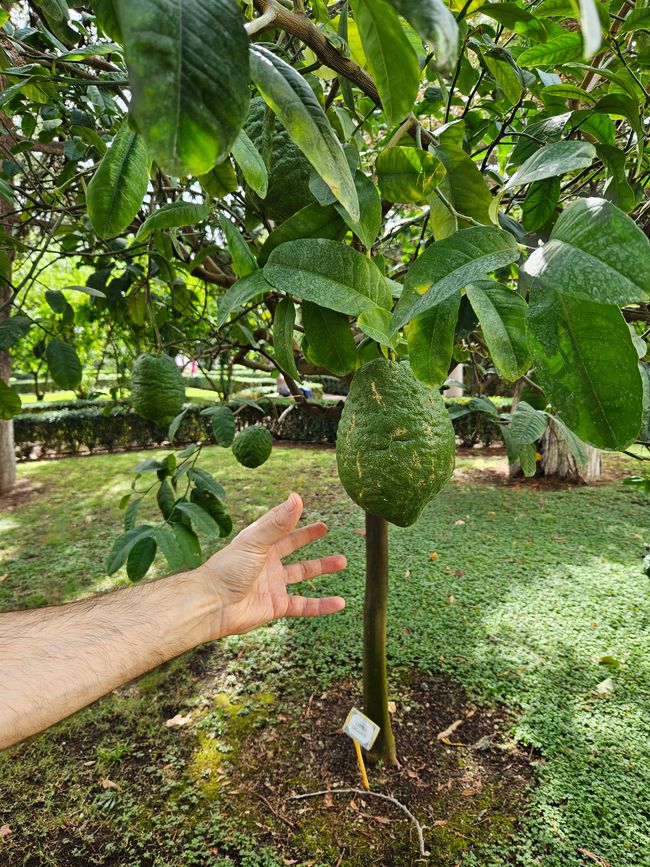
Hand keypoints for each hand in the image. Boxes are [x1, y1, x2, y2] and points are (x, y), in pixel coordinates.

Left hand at [199, 493, 346, 637]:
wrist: (212, 605)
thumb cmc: (228, 569)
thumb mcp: (256, 541)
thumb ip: (279, 523)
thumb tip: (297, 497)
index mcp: (260, 543)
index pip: (279, 524)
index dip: (291, 514)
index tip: (303, 503)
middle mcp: (267, 562)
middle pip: (292, 546)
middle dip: (308, 537)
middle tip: (325, 528)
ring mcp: (273, 584)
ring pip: (302, 574)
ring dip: (322, 567)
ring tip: (343, 561)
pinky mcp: (276, 606)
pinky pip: (304, 605)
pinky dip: (322, 605)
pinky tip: (340, 603)